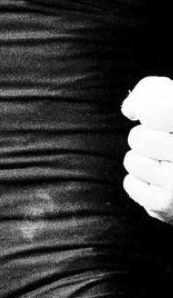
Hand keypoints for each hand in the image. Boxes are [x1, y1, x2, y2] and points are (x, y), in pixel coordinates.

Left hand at [122, 76, 172, 222]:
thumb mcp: (172, 102)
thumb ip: (153, 92)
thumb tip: (129, 110)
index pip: (154, 110)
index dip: (146, 109)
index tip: (153, 116)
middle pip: (138, 139)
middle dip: (146, 140)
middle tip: (166, 148)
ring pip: (132, 161)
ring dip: (143, 162)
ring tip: (166, 167)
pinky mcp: (167, 206)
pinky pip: (130, 184)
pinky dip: (140, 185)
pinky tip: (161, 185)